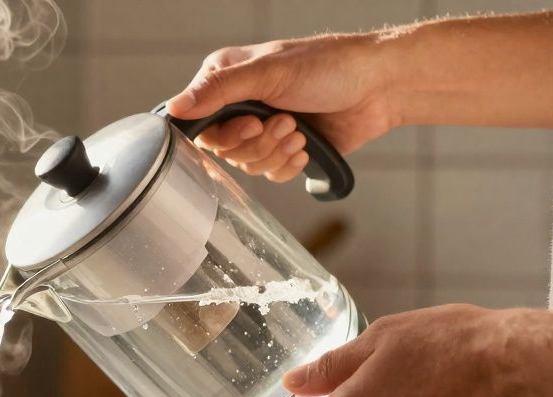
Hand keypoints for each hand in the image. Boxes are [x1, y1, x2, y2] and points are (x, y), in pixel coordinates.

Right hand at [165, 34, 401, 182]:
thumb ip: (218, 90)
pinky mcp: (283, 150)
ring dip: (276, 152)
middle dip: (257, 143)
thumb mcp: (268, 72)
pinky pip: (270, 175)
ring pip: (246, 165)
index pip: (197, 122)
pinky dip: (289, 164)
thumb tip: (173, 108)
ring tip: (299, 130)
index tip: (250, 125)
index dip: (222, 134)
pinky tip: (307, 145)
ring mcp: (262, 130)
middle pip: (223, 150)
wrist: (379, 87)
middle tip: (284, 121)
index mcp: (227, 79)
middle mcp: (240, 106)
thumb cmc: (329, 66)